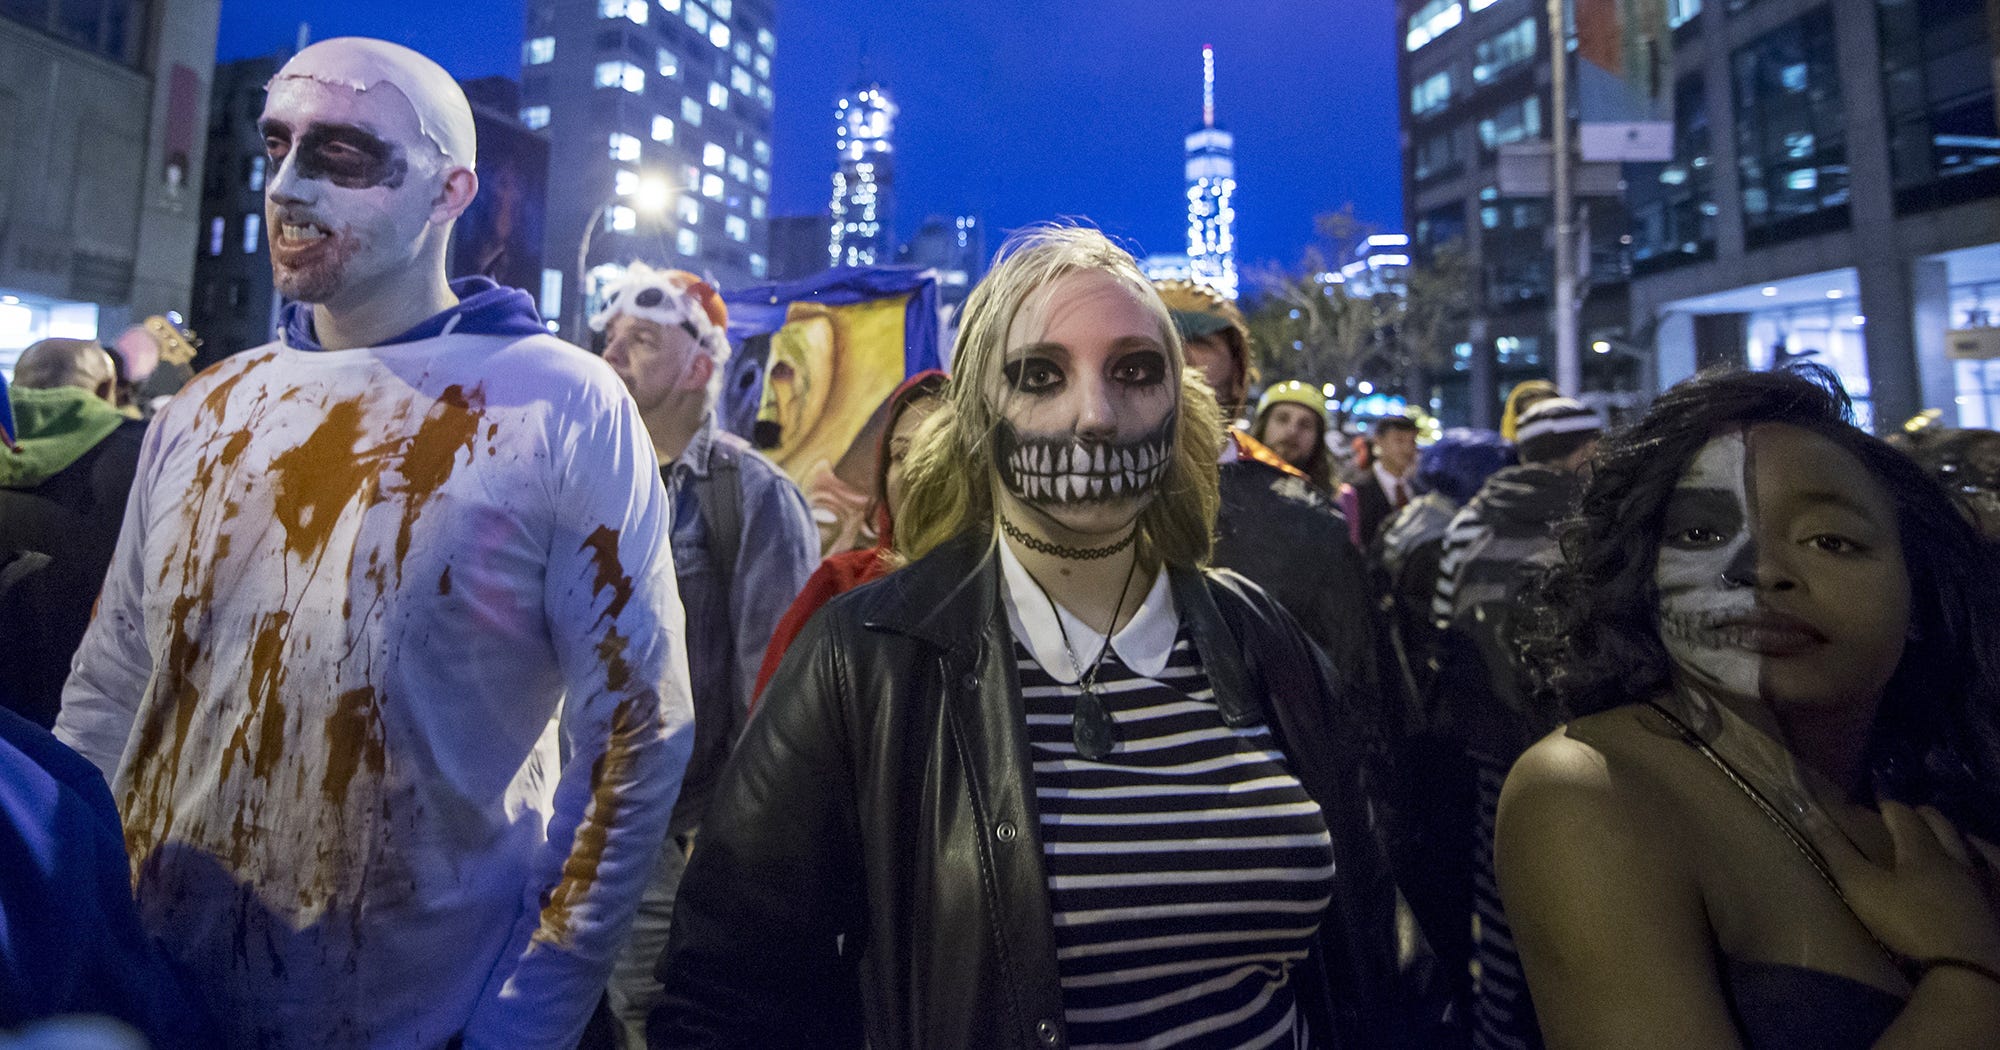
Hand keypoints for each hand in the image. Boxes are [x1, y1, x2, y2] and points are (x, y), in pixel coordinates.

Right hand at [1813, 801, 1999, 967]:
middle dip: (1923, 816)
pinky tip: (1967, 877)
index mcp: (1920, 848)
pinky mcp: (1988, 905)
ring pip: (1964, 847)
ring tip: (1937, 842)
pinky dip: (1973, 865)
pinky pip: (1984, 874)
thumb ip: (1837, 852)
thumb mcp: (1862, 887)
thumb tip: (1811, 813)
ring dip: (1949, 837)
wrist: (1966, 964)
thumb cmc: (1908, 920)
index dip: (1889, 807)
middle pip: (1940, 824)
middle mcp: (1952, 857)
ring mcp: (1975, 882)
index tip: (1878, 805)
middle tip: (1909, 817)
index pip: (1904, 814)